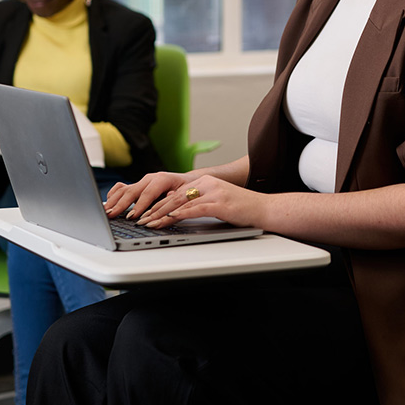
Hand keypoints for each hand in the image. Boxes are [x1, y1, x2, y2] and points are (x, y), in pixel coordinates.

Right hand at [103, 171, 195, 219]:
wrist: (187, 181)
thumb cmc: (187, 189)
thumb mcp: (186, 194)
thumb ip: (175, 200)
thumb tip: (167, 203)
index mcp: (162, 179)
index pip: (148, 193)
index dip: (139, 205)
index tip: (132, 216)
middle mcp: (150, 178)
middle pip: (132, 191)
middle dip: (121, 204)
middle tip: (112, 215)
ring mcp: (142, 181)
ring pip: (124, 189)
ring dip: (114, 201)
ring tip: (106, 211)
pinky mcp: (137, 186)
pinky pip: (121, 188)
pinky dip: (114, 195)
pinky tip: (109, 203)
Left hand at [136, 175, 263, 229]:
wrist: (264, 208)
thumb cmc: (241, 208)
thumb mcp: (216, 202)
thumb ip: (197, 202)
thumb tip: (175, 208)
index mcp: (205, 181)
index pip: (175, 192)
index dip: (158, 203)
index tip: (145, 213)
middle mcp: (208, 183)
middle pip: (175, 196)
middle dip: (155, 209)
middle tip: (141, 219)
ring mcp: (214, 192)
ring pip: (181, 202)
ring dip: (163, 214)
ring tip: (150, 223)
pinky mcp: (220, 203)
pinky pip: (195, 208)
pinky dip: (181, 214)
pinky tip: (170, 218)